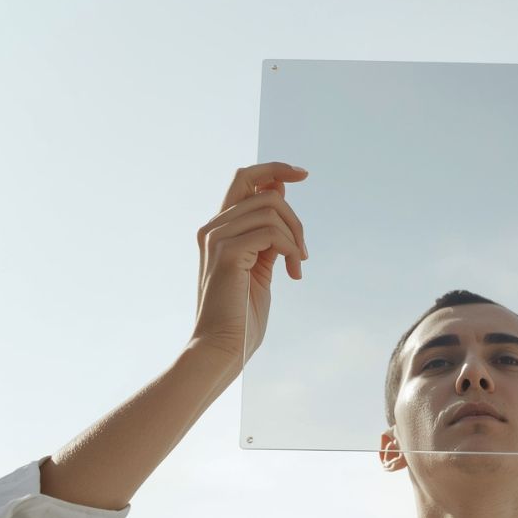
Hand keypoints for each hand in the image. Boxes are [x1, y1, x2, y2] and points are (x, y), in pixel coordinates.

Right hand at [192, 162, 309, 364]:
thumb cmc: (241, 315)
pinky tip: (292, 272)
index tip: (303, 174)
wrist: (223, 348)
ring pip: (271, 207)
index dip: (275, 169)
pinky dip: (289, 248)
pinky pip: (271, 231)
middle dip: (294, 214)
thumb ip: (268, 232)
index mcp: (220, 229)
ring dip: (295, 236)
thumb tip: (280, 195)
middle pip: (262, 188)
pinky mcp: (227, 252)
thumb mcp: (261, 264)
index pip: (244, 178)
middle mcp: (213, 227)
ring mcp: (217, 238)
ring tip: (297, 265)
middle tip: (303, 251)